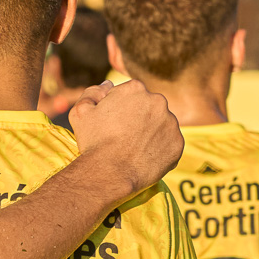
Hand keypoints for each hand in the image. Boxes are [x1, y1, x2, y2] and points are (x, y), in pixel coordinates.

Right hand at [66, 79, 183, 193]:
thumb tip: (107, 85)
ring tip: (134, 149)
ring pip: (161, 125)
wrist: (111, 173)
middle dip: (139, 117)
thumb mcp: (81, 112)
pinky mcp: (178, 144)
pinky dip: (159, 150)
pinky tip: (144, 158)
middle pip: (148, 107)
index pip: (130, 94)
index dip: (119, 108)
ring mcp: (171, 123)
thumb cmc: (94, 141)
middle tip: (124, 136)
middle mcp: (158, 101)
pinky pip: (169, 144)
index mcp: (135, 89)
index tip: (112, 123)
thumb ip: (93, 92)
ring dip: (150, 133)